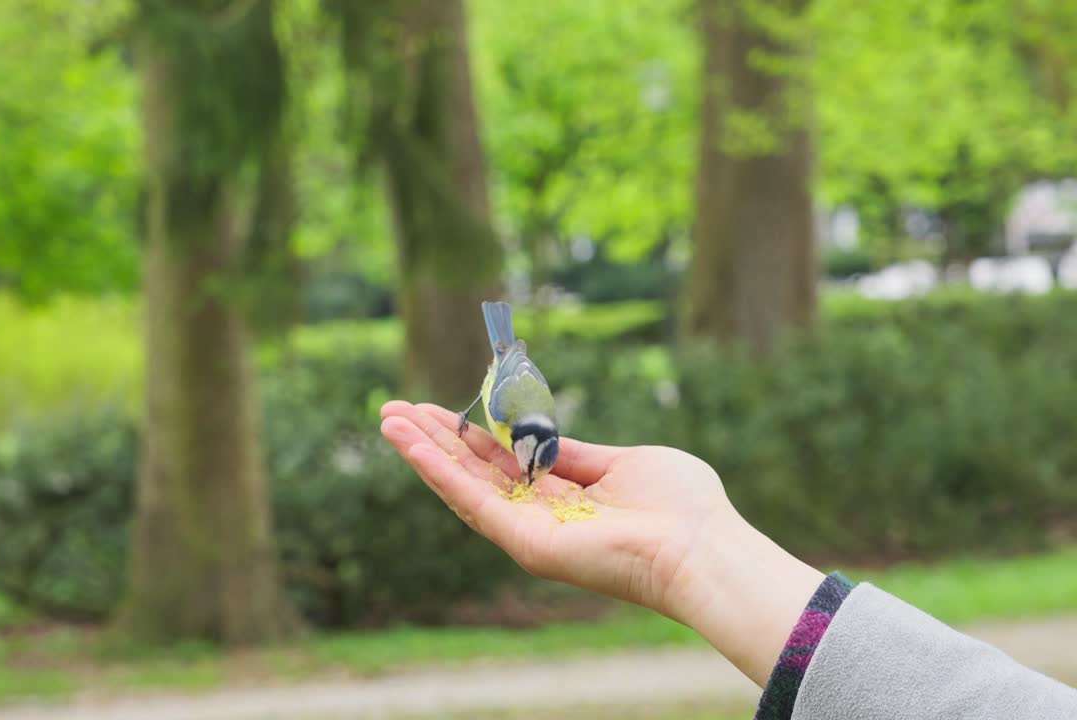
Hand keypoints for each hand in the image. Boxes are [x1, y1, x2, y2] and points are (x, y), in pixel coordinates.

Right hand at [379, 400, 824, 685]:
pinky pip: (472, 501)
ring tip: (386, 420)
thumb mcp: (624, 460)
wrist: (701, 547)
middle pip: (475, 473)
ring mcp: (529, 532)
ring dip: (422, 452)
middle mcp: (542, 517)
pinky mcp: (525, 543)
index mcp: (567, 497)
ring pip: (463, 486)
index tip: (443, 408)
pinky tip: (409, 443)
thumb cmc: (682, 506)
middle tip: (394, 410)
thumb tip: (543, 434)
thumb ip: (578, 452)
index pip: (506, 462)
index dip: (472, 434)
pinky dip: (437, 471)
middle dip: (434, 440)